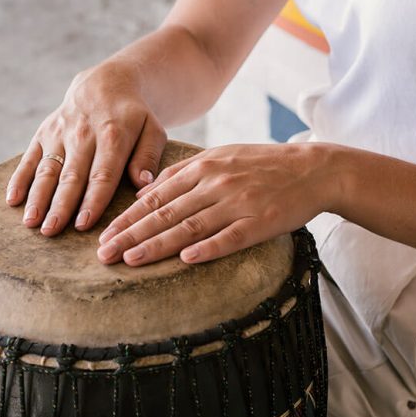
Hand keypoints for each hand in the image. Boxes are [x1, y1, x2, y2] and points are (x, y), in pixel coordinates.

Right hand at [5, 62, 166, 235]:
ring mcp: (60, 133)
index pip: (103, 174)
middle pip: (71, 175)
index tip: (84, 224)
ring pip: (48, 169)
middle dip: (60, 205)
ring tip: (31, 223)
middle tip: (52, 231)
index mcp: (114, 135)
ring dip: (38, 196)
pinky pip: (29, 157)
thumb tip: (143, 183)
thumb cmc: (134, 116)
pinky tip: (12, 200)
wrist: (106, 83)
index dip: (93, 200)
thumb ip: (149, 156)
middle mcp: (83, 134)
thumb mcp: (152, 129)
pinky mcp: (44, 133)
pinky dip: (19, 178)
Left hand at [96, 142, 338, 265]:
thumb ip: (184, 172)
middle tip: (103, 254)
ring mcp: (238, 202)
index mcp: (204, 166)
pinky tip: (185, 260)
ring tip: (129, 260)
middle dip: (131, 234)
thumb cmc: (262, 163)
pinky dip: (207, 248)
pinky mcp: (261, 222)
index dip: (128, 217)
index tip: (105, 234)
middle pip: (166, 213)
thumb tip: (148, 193)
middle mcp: (216, 183)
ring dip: (157, 245)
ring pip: (190, 226)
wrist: (312, 169)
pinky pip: (230, 237)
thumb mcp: (221, 156)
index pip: (156, 195)